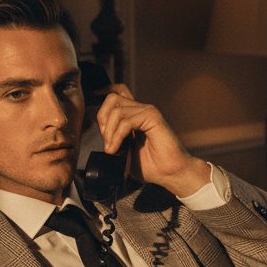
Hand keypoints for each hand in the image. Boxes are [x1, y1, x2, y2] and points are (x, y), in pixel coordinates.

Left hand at [95, 85, 209, 196]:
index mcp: (135, 115)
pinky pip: (126, 121)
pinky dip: (117, 136)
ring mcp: (147, 112)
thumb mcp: (126, 153)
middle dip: (102, 118)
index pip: (117, 93)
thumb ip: (114, 142)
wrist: (171, 173)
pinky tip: (116, 148)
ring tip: (111, 149)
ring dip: (109, 132)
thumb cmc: (152, 166)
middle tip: (106, 141)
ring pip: (117, 110)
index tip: (94, 105)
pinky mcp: (152, 117)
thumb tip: (100, 142)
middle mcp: (141, 110)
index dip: (103, 94)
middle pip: (112, 98)